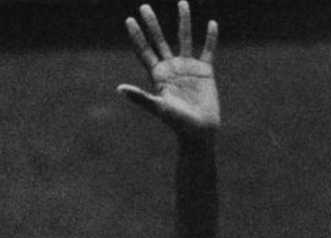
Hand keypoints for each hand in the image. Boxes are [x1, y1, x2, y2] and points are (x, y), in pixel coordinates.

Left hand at [119, 2, 220, 135]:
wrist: (199, 132)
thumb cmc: (177, 123)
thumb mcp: (158, 107)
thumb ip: (140, 97)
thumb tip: (119, 89)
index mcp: (158, 76)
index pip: (144, 51)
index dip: (137, 36)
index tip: (129, 20)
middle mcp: (171, 69)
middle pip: (159, 41)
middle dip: (152, 24)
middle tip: (144, 6)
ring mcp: (188, 68)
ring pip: (184, 39)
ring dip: (183, 21)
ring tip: (182, 2)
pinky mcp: (205, 71)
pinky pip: (208, 50)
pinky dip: (210, 38)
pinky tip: (212, 23)